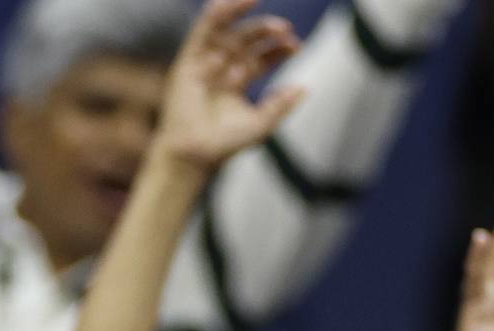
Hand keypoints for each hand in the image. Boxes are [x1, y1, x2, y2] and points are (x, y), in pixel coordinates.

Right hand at [158, 0, 302, 168]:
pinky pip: (203, 29)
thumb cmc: (224, 144)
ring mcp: (205, 62)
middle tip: (285, 30)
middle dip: (266, 31)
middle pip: (247, 39)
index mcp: (238, 81)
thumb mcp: (260, 124)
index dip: (278, 49)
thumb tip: (304, 88)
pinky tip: (233, 3)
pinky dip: (217, 13)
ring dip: (242, 12)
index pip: (261, 56)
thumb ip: (280, 106)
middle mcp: (222, 68)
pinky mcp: (189, 59)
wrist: (195, 154)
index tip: (295, 46)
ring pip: (226, 28)